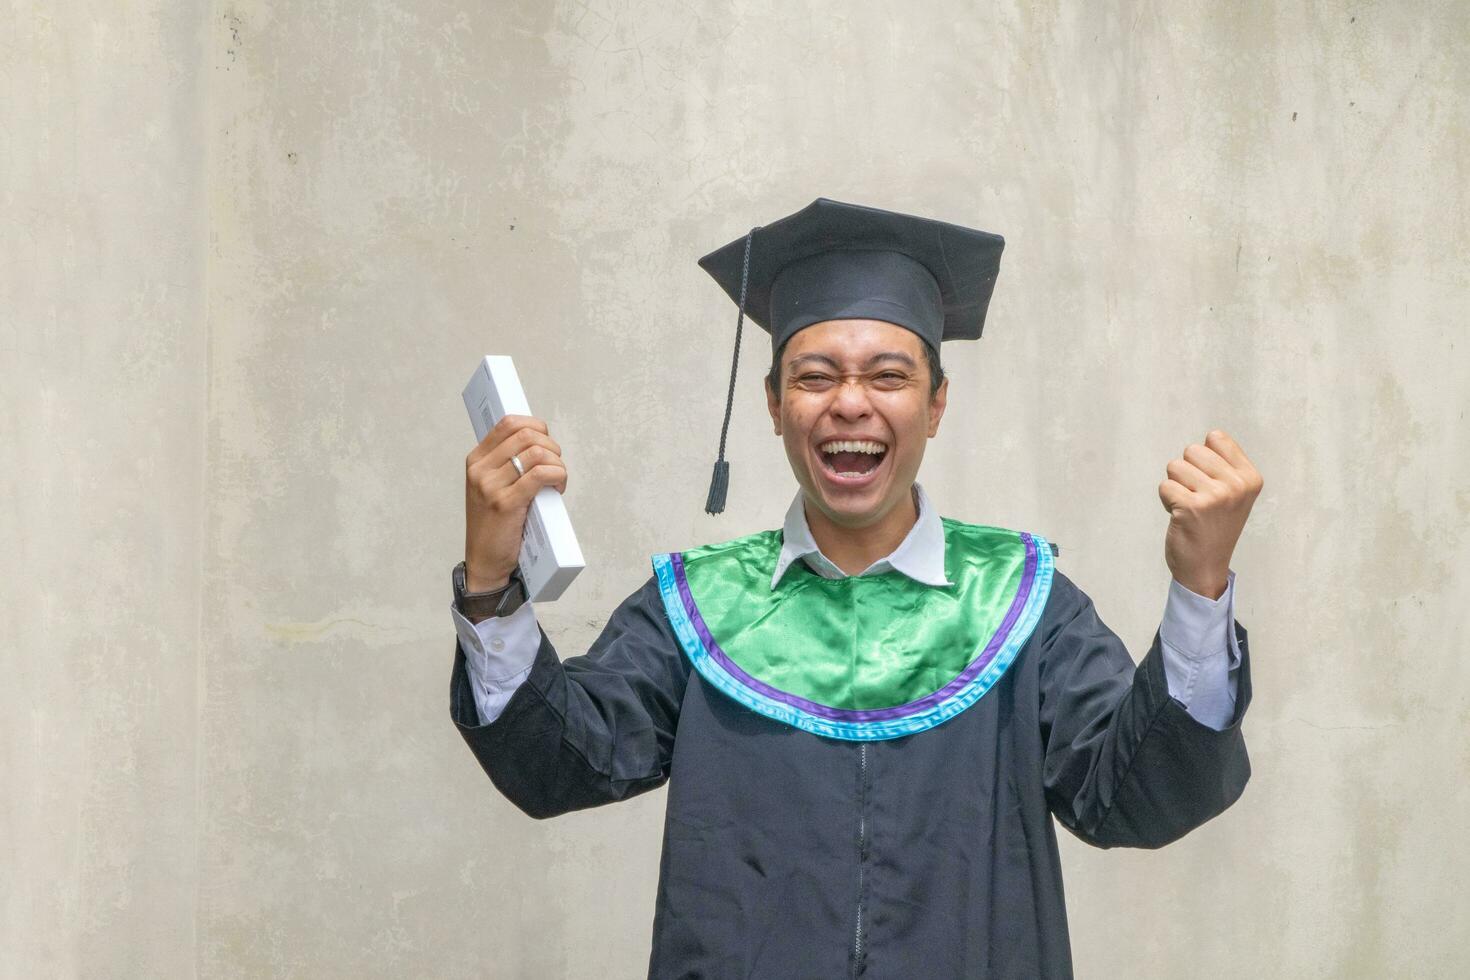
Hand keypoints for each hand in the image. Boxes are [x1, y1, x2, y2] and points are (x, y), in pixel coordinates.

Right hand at [464, 415, 566, 591]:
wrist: (484, 562)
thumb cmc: (495, 524)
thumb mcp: (491, 487)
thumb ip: (506, 464)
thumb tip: (540, 442)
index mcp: (476, 460)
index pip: (508, 423)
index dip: (535, 426)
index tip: (546, 443)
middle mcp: (480, 470)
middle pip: (526, 435)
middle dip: (551, 447)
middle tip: (556, 466)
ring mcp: (491, 486)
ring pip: (537, 453)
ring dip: (557, 464)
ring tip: (557, 481)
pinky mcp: (506, 504)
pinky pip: (541, 475)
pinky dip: (558, 476)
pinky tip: (558, 488)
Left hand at [1158, 429, 1262, 599]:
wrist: (1206, 567)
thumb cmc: (1214, 526)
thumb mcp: (1234, 493)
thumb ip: (1225, 465)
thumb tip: (1210, 437)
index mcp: (1250, 478)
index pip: (1216, 437)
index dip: (1204, 458)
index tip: (1211, 482)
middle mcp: (1236, 485)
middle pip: (1192, 450)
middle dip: (1187, 472)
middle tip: (1197, 498)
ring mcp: (1215, 496)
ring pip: (1175, 466)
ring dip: (1175, 486)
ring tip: (1189, 507)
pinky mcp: (1191, 507)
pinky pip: (1165, 486)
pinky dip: (1166, 500)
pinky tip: (1180, 516)